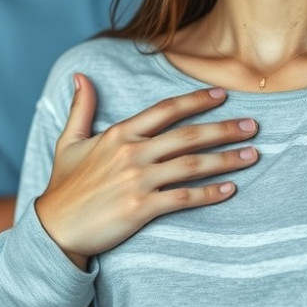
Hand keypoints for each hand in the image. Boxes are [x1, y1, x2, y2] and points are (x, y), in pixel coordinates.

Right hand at [36, 74, 258, 269]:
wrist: (53, 230)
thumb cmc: (63, 187)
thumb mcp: (67, 142)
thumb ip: (81, 109)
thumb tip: (81, 76)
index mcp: (118, 134)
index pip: (165, 110)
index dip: (195, 100)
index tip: (221, 95)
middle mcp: (131, 154)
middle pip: (187, 136)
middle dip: (224, 129)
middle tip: (253, 126)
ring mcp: (137, 181)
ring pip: (191, 166)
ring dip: (226, 160)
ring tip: (252, 155)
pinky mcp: (140, 208)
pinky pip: (183, 198)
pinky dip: (209, 194)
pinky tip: (230, 189)